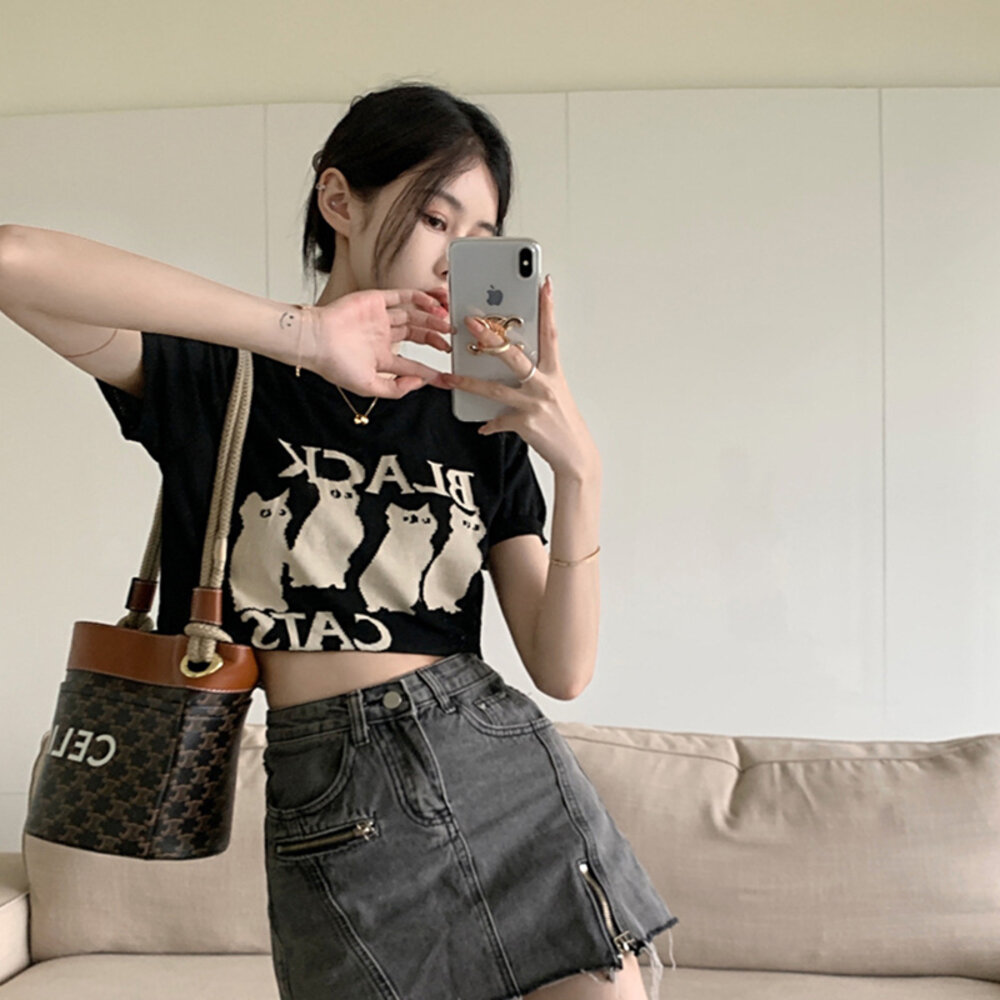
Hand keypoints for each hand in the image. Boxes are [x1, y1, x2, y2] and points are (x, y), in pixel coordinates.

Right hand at [301, 288, 452, 397]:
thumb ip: (396, 389)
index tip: (446, 377)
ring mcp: (379, 318)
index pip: (412, 364)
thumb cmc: (333, 364)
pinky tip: (433, 305)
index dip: (430, 371)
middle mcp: (382, 337)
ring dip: (431, 319)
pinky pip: (403, 296)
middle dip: (435, 339)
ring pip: (414, 315)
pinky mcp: (375, 300)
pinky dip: (420, 298)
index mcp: (380, 358)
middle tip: (450, 342)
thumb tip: (419, 383)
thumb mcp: (369, 387)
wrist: (315, 340)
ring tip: (446, 323)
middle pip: (417, 335)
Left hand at [438, 275, 599, 478]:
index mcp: (554, 373)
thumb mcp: (554, 394)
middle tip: (470, 323)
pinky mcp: (526, 424)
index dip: (548, 307)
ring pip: (495, 389)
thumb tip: (510, 368)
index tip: (544, 284)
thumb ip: (534, 378)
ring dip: (468, 382)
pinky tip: (482, 427)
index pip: (551, 333)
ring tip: (449, 377)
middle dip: (490, 338)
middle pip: (514, 356)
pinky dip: (489, 424)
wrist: (576, 456)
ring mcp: (535, 404)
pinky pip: (498, 420)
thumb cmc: (563, 422)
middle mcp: (545, 385)